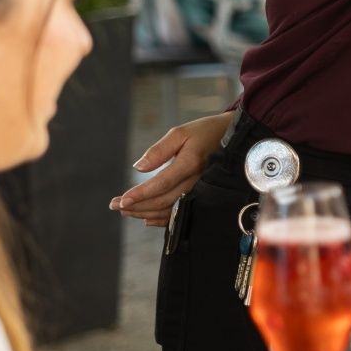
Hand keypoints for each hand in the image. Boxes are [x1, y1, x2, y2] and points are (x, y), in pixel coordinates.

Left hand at [112, 112, 234, 225]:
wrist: (234, 138)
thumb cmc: (205, 132)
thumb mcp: (180, 133)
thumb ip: (159, 150)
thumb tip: (139, 167)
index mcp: (191, 163)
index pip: (161, 184)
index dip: (140, 194)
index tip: (121, 200)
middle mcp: (197, 181)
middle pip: (164, 201)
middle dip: (138, 206)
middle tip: (115, 205)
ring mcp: (201, 190)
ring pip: (171, 210)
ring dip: (146, 213)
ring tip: (127, 211)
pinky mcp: (202, 195)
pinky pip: (182, 212)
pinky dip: (163, 219)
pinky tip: (147, 218)